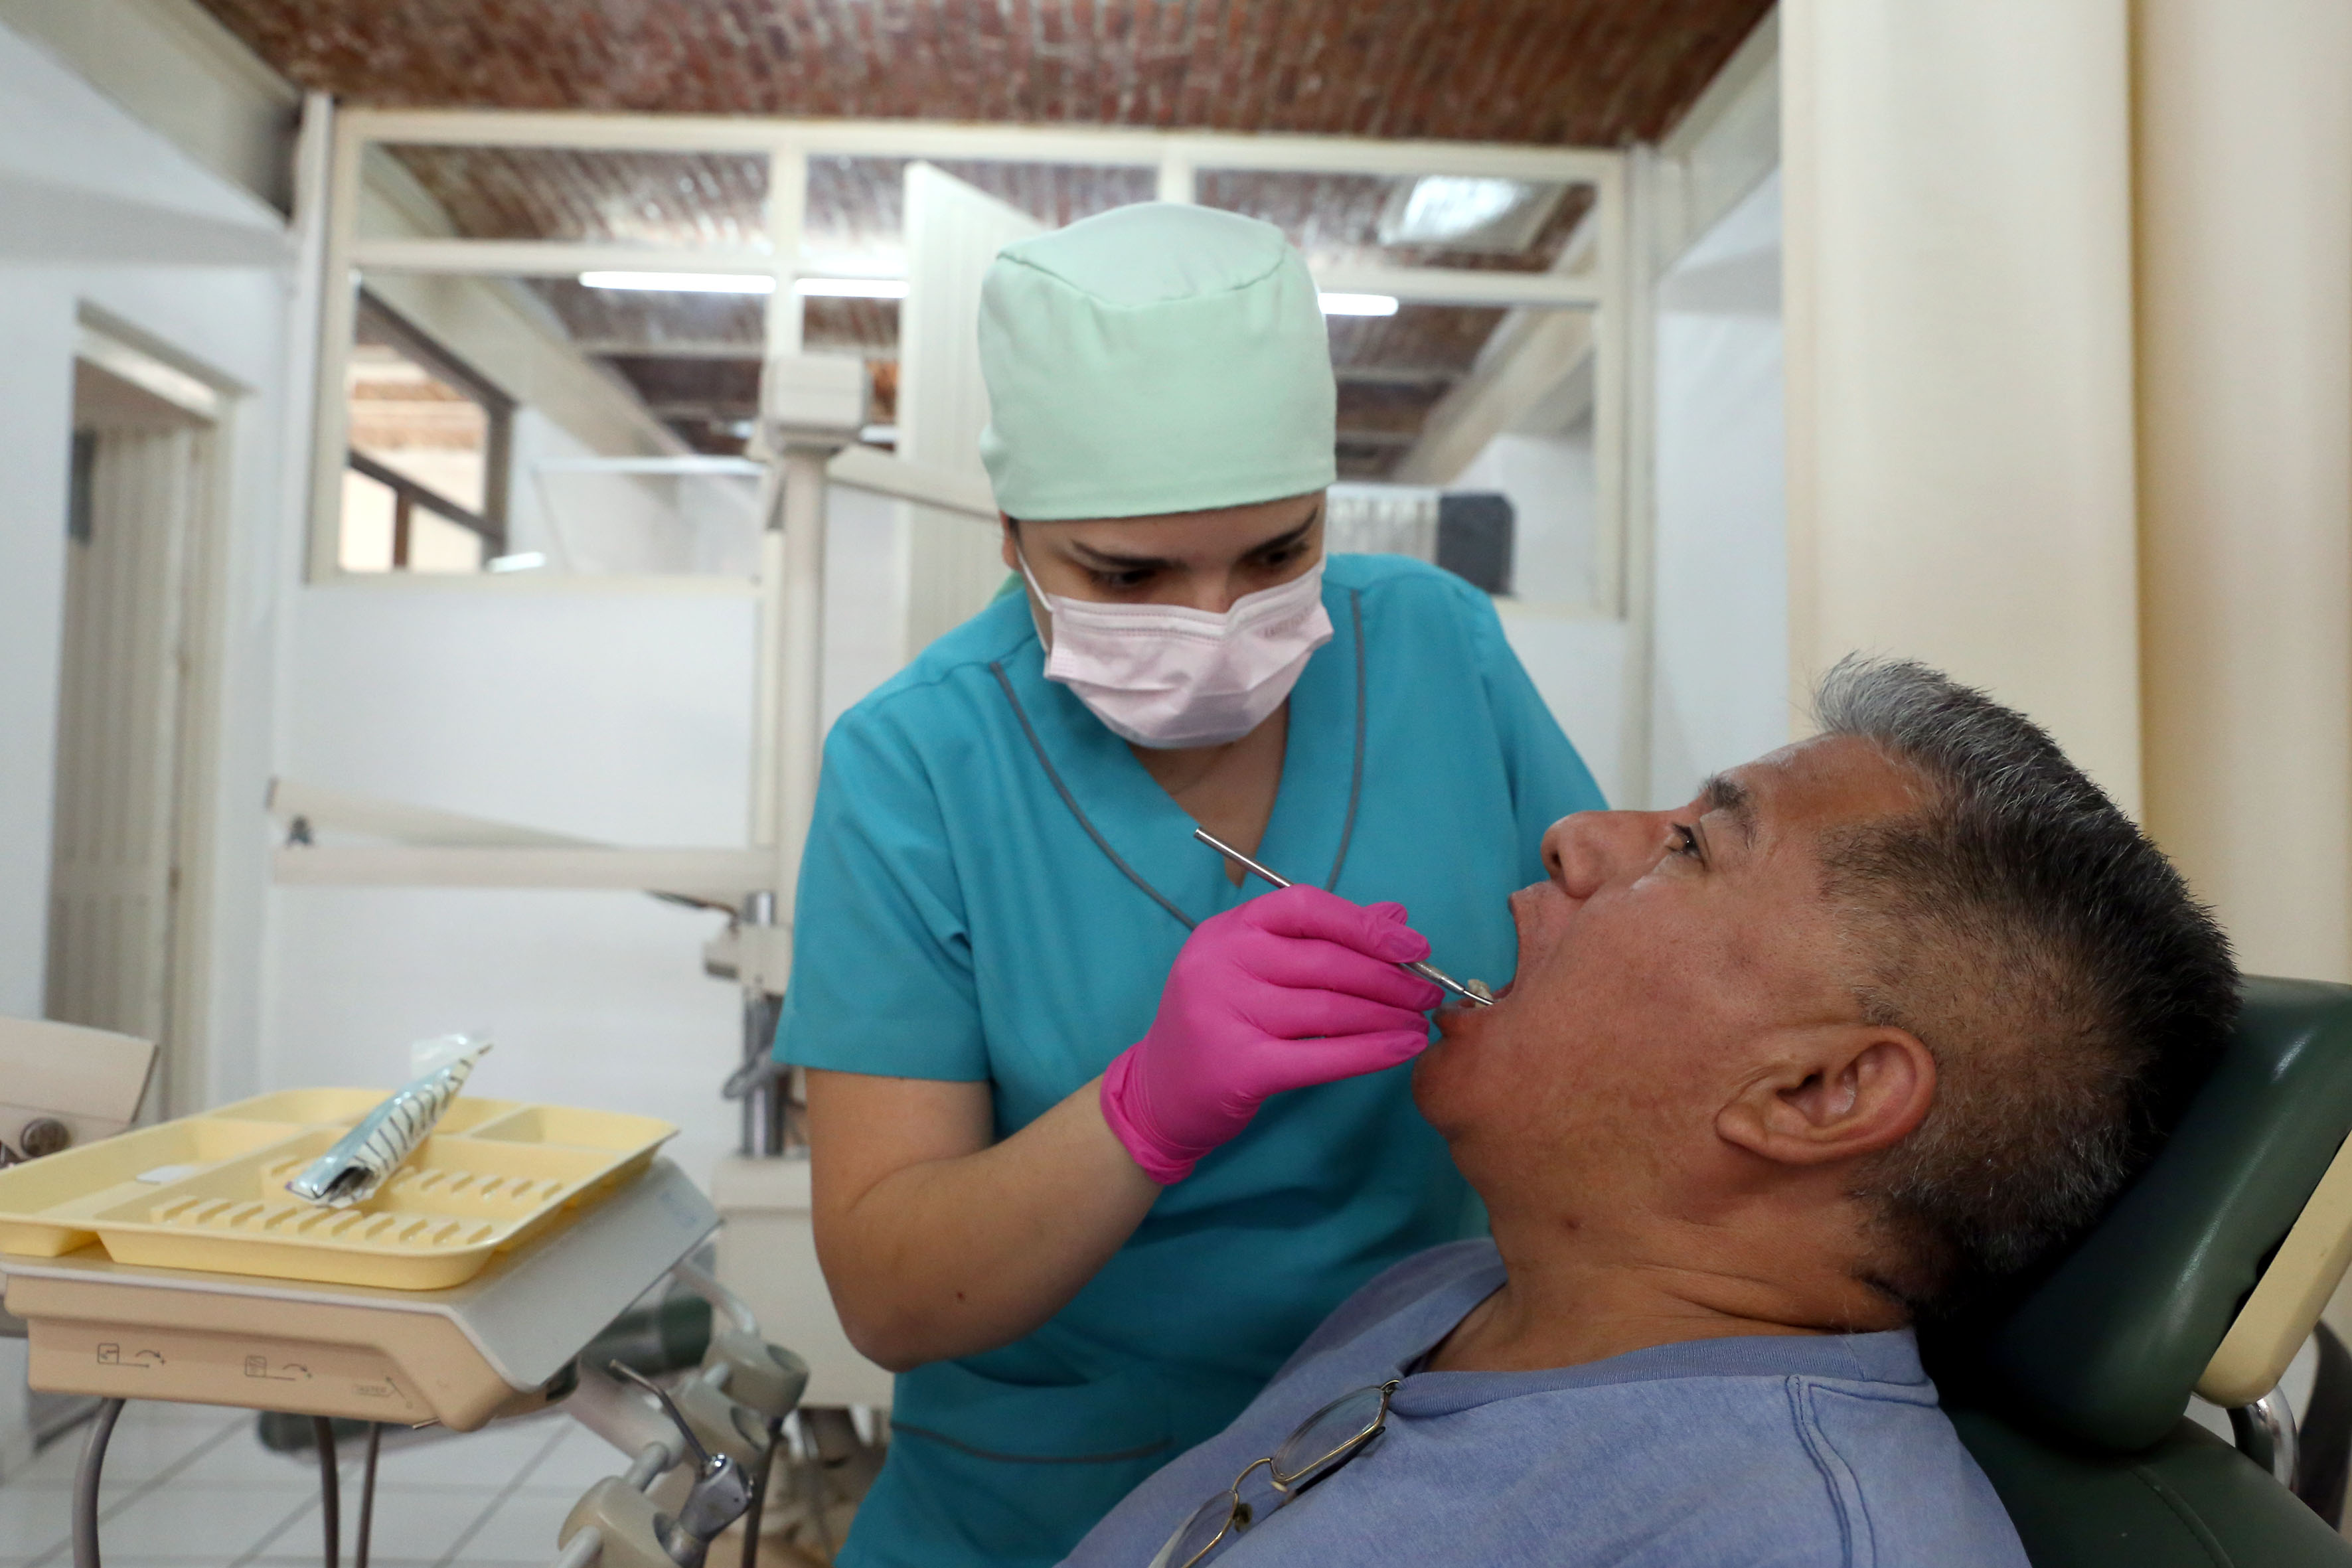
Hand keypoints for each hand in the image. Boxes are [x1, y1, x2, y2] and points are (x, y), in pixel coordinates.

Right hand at [1101, 884, 1444, 1183]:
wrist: (1159, 1092)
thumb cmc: (1219, 1023)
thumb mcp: (1258, 969)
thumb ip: (1322, 940)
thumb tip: (1397, 918)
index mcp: (1228, 930)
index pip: (1305, 908)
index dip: (1365, 924)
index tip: (1412, 945)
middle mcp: (1221, 963)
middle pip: (1326, 962)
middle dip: (1389, 977)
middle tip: (1428, 992)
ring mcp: (1225, 1015)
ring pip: (1329, 1010)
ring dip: (1387, 1016)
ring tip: (1420, 1022)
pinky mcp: (1239, 1067)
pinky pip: (1321, 1057)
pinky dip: (1371, 1053)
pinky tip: (1402, 1050)